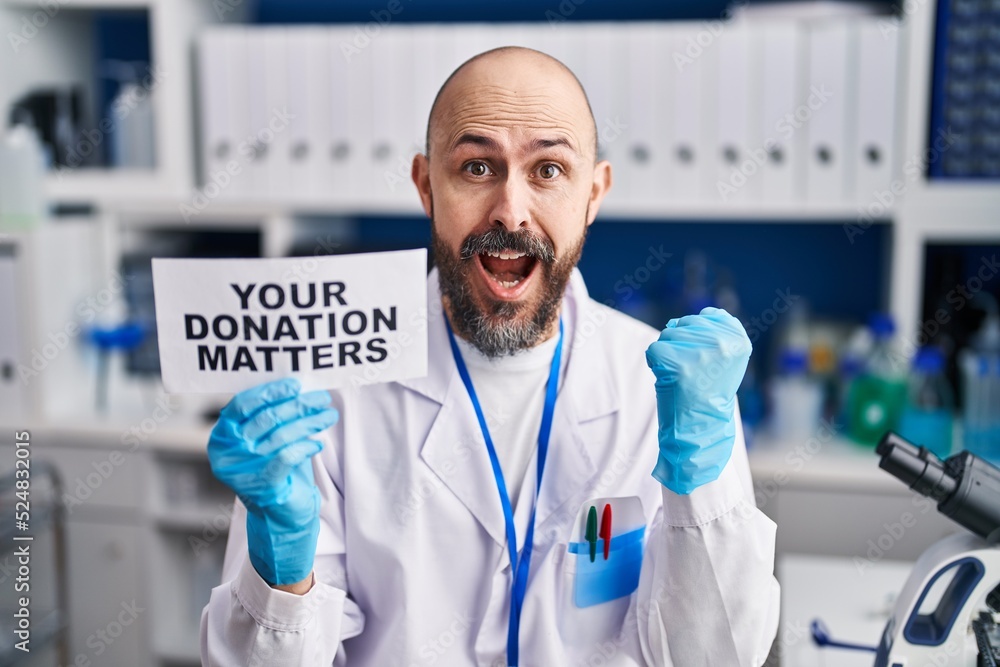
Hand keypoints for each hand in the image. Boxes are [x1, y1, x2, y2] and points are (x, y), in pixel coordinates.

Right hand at [207, 378, 338, 584]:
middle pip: (266, 418)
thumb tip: (298, 389)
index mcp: (221, 438)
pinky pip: (287, 456)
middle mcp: (226, 453)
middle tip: (322, 397)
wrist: (279, 517)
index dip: (270, 392)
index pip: (242, 405)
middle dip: (298, 405)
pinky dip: (305, 446)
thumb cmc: (274, 471)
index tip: (296, 385)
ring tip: (328, 415)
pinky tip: (318, 442)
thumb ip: (270, 417)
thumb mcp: (265, 441)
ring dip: (309, 422)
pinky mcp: (262, 485)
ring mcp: (242, 470)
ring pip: (281, 435)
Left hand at [644, 307, 750, 494]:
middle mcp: (723, 344)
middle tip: (691, 372)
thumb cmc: (709, 391)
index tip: (706, 359)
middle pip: (685, 323)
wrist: (701, 428)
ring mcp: (700, 354)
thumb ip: (712, 331)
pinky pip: (654, 350)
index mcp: (739, 339)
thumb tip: (676, 321)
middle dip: (680, 344)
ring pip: (668, 335)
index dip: (699, 334)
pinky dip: (655, 364)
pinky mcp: (677, 366)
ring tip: (682, 377)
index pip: (709, 315)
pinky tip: (669, 380)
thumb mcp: (724, 358)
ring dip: (668, 354)